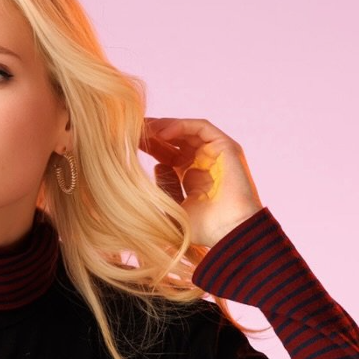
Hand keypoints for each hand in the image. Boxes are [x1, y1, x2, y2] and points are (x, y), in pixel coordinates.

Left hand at [140, 117, 263, 247]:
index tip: (129, 143)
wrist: (230, 232)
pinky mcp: (226, 147)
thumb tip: (157, 166)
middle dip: (154, 134)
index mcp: (192, 176)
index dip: (150, 147)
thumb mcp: (173, 207)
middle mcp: (205, 163)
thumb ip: (164, 186)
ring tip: (145, 129)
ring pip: (187, 130)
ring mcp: (216, 154)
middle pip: (176, 140)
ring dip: (164, 127)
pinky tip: (162, 133)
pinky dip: (181, 126)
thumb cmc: (204, 228)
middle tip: (133, 130)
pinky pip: (201, 128)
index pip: (168, 154)